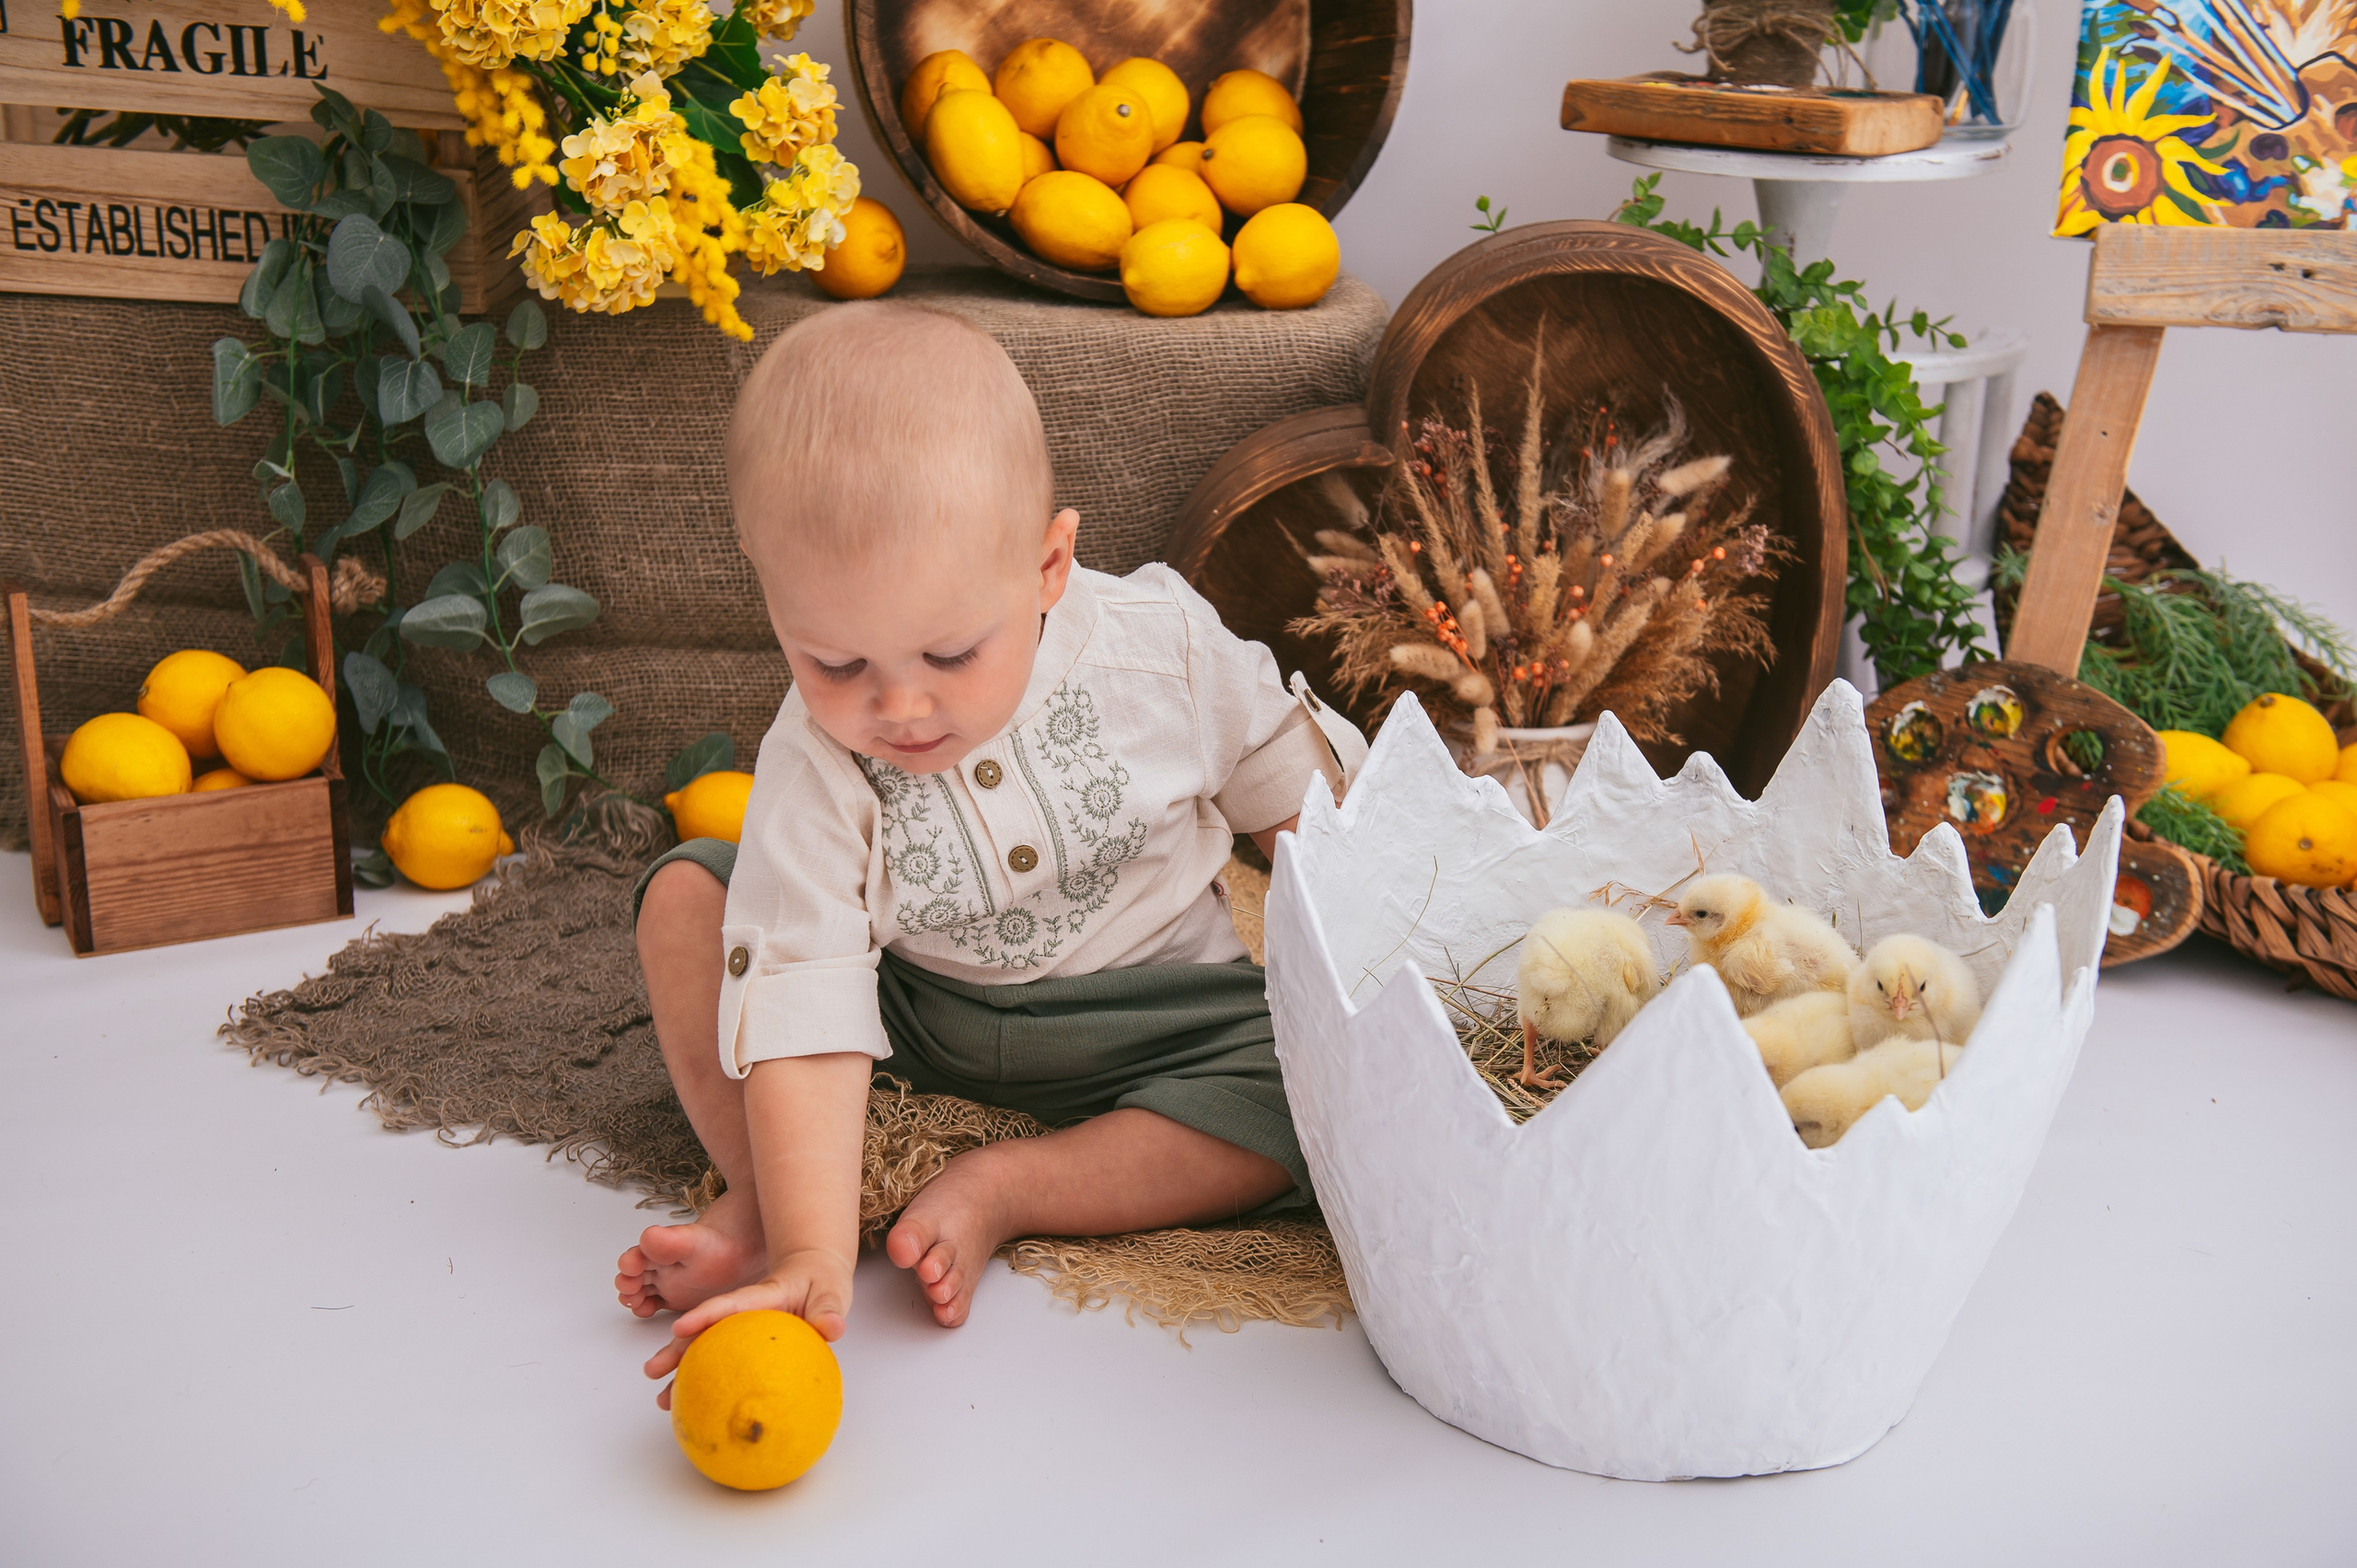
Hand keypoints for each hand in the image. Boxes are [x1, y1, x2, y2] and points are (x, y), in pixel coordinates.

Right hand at [642, 1247, 854, 1409]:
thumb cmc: (822, 1281)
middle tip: (651, 1371)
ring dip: (681, 1370)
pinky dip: (703, 1378)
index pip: (730, 1305)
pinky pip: (720, 1359)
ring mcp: (739, 1328)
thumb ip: (829, 1308)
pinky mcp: (742, 1342)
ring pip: (705, 1348)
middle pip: (705, 1331)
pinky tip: (691, 1403)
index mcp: (763, 1296)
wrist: (815, 1272)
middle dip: (677, 1349)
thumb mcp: (830, 1290)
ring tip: (661, 1399)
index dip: (705, 1315)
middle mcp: (743, 1312)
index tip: (679, 1327)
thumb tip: (832, 1328)